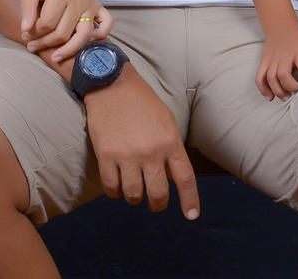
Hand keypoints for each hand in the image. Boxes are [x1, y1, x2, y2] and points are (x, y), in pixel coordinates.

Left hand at [19, 0, 111, 62]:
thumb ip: (27, 6)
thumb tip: (26, 29)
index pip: (48, 24)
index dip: (35, 32)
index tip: (26, 33)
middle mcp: (78, 1)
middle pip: (63, 33)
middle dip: (45, 43)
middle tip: (32, 45)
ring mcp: (90, 4)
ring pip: (83, 35)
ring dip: (69, 49)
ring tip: (55, 57)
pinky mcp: (98, 5)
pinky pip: (107, 23)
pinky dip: (100, 35)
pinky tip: (86, 40)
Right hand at [84, 66, 199, 219]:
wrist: (111, 83)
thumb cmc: (141, 101)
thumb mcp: (166, 121)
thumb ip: (171, 149)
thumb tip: (170, 178)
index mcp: (170, 142)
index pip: (186, 179)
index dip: (190, 201)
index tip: (191, 215)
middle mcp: (151, 152)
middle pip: (158, 195)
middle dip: (157, 205)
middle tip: (154, 203)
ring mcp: (127, 155)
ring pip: (134, 195)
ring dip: (134, 198)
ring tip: (133, 191)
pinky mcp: (106, 155)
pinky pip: (112, 188)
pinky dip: (115, 193)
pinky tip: (117, 187)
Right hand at [256, 25, 297, 100]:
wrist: (280, 26)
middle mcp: (284, 55)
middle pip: (283, 74)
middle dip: (290, 86)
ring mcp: (272, 59)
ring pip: (271, 77)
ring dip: (277, 90)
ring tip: (286, 98)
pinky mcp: (265, 62)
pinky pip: (260, 77)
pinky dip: (263, 88)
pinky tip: (270, 97)